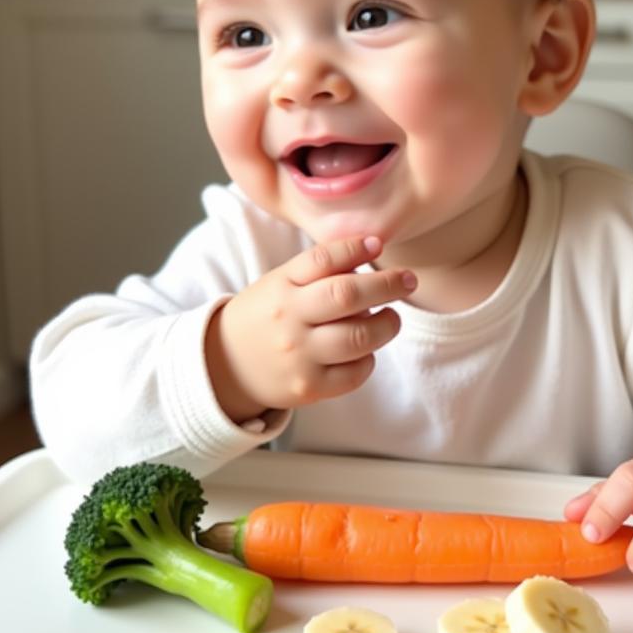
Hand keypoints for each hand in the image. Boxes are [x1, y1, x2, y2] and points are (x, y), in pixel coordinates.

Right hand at [206, 235, 415, 418]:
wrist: (224, 368)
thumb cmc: (266, 316)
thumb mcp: (280, 282)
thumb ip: (320, 267)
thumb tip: (372, 246)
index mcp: (280, 285)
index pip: (322, 258)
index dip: (355, 247)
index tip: (377, 245)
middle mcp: (289, 319)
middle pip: (347, 296)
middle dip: (387, 285)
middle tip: (407, 281)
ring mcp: (299, 356)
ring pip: (358, 337)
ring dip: (386, 324)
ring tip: (390, 318)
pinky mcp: (308, 387)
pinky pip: (354, 373)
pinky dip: (369, 359)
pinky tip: (365, 349)